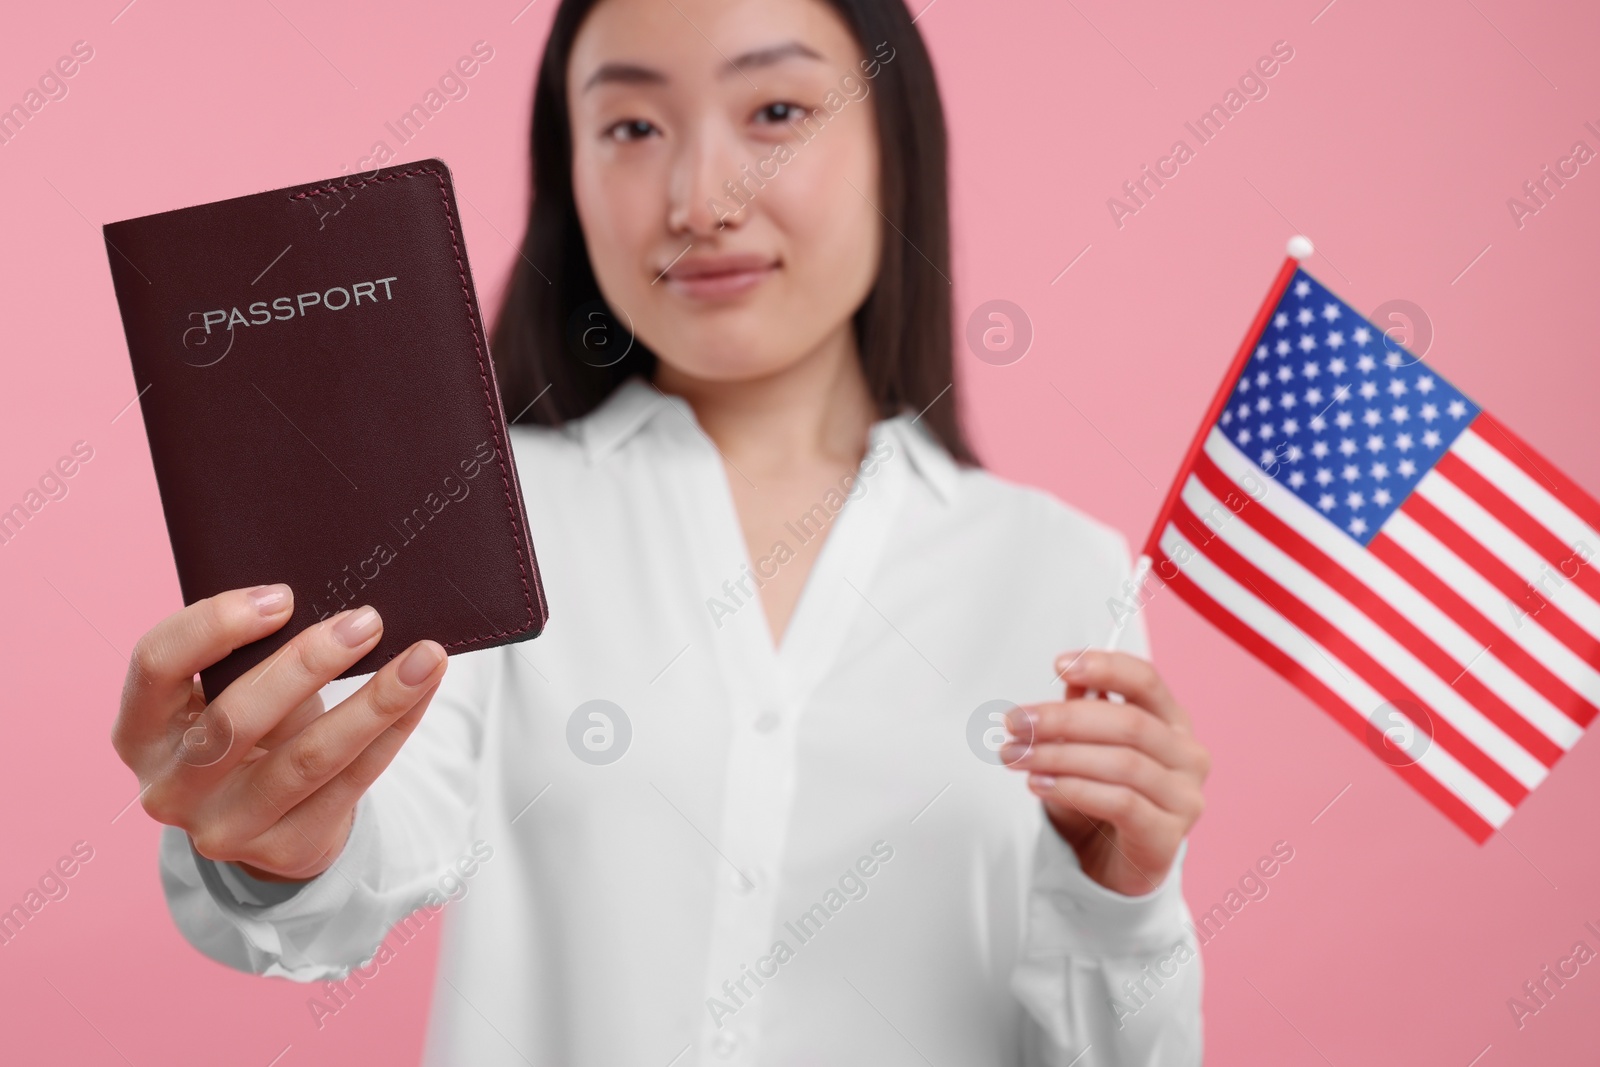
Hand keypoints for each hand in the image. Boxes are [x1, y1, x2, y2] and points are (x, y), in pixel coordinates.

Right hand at [111, 585, 446, 881]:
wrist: (270, 819)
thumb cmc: (248, 729)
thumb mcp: (228, 693)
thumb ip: (254, 656)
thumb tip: (339, 610)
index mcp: (138, 730)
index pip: (157, 664)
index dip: (216, 624)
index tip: (285, 596)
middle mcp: (169, 786)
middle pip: (237, 717)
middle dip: (309, 662)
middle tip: (368, 621)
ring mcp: (222, 829)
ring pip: (308, 758)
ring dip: (375, 701)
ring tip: (424, 657)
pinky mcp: (284, 850)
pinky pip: (352, 781)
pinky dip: (394, 730)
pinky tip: (422, 693)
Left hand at [1000, 650, 1209, 896]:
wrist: (1114, 867)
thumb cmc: (1102, 799)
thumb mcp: (1085, 749)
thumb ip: (1081, 713)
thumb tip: (1067, 681)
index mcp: (1172, 722)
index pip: (1145, 680)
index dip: (1103, 667)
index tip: (1058, 665)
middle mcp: (1188, 755)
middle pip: (1128, 722)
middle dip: (1063, 718)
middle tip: (1016, 723)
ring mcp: (1184, 797)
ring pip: (1122, 763)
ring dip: (1060, 756)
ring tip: (1017, 756)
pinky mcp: (1168, 836)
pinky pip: (1121, 802)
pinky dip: (1075, 789)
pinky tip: (1040, 785)